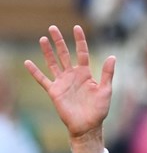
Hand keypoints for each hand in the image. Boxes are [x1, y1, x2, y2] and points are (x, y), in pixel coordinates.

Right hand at [24, 25, 114, 152]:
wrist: (88, 126)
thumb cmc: (99, 110)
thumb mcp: (106, 90)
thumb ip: (108, 74)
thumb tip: (113, 57)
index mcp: (86, 74)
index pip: (82, 53)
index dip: (80, 40)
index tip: (77, 28)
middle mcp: (73, 75)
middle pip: (65, 54)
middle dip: (59, 41)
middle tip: (53, 27)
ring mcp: (63, 82)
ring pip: (53, 63)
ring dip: (48, 52)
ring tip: (43, 39)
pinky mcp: (54, 91)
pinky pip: (43, 79)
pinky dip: (35, 71)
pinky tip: (28, 62)